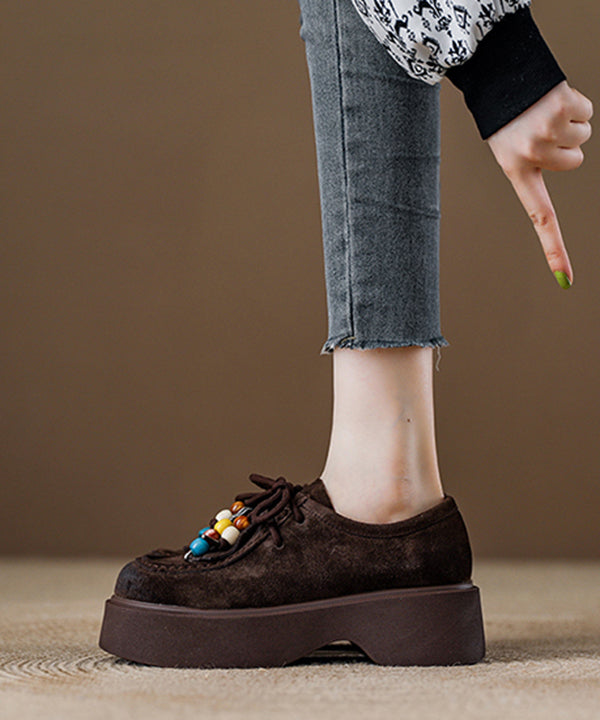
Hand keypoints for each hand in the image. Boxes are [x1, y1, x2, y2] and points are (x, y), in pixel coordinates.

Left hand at [486, 80, 592, 287]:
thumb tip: (563, 164)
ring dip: (570, 120)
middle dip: (565, 143)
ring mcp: (547, 132)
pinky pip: (587, 111)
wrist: (496, 74)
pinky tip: (550, 97)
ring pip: (583, 135)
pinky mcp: (561, 105)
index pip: (540, 217)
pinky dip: (575, 102)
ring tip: (541, 111)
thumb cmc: (505, 115)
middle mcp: (532, 156)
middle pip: (576, 161)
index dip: (554, 249)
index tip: (567, 279)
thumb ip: (535, 164)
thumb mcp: (509, 147)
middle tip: (539, 127)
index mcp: (517, 172)